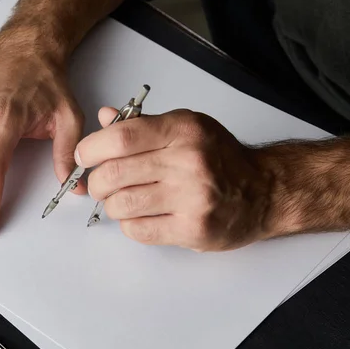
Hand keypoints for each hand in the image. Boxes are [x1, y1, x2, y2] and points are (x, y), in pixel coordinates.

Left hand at [76, 108, 273, 251]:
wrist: (264, 191)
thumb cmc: (220, 159)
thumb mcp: (186, 127)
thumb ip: (143, 125)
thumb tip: (104, 118)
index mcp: (182, 131)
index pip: (121, 138)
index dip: (92, 149)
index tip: (85, 156)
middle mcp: (187, 162)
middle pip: (114, 174)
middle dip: (96, 182)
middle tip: (100, 184)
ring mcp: (191, 198)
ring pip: (121, 205)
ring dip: (111, 205)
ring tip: (121, 200)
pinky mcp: (193, 229)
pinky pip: (138, 230)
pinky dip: (129, 224)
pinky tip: (140, 216)